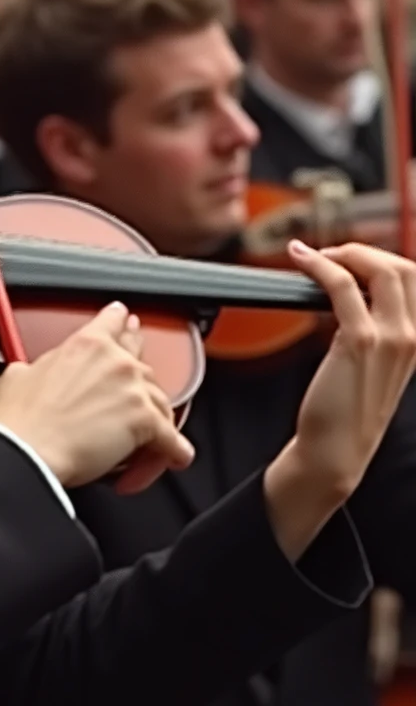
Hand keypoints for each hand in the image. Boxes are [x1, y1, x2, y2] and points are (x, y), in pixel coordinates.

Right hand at [0, 305, 193, 489]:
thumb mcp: (17, 376)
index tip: (127, 320)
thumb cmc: (17, 421)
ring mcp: (133, 389)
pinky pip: (171, 438)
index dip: (122, 321)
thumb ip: (36, 369)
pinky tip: (176, 457)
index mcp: (84, 344)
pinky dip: (175, 451)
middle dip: (142, 386)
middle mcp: (115, 360)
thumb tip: (30, 373)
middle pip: (145, 368)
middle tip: (141, 393)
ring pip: (161, 403)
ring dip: (155, 425)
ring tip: (148, 445)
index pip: (113, 322)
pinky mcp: (145, 422)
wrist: (24, 450)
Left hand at [263, 242, 415, 561]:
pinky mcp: (359, 342)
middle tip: (332, 256)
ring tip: (314, 257)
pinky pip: (342, 286)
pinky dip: (320, 265)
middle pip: (404, 267)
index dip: (383, 260)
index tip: (353, 260)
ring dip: (344, 253)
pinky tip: (301, 260)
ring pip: (380, 269)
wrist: (335, 453)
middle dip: (365, 252)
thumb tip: (353, 291)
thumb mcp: (375, 366)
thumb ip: (377, 328)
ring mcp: (391, 338)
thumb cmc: (345, 411)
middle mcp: (412, 337)